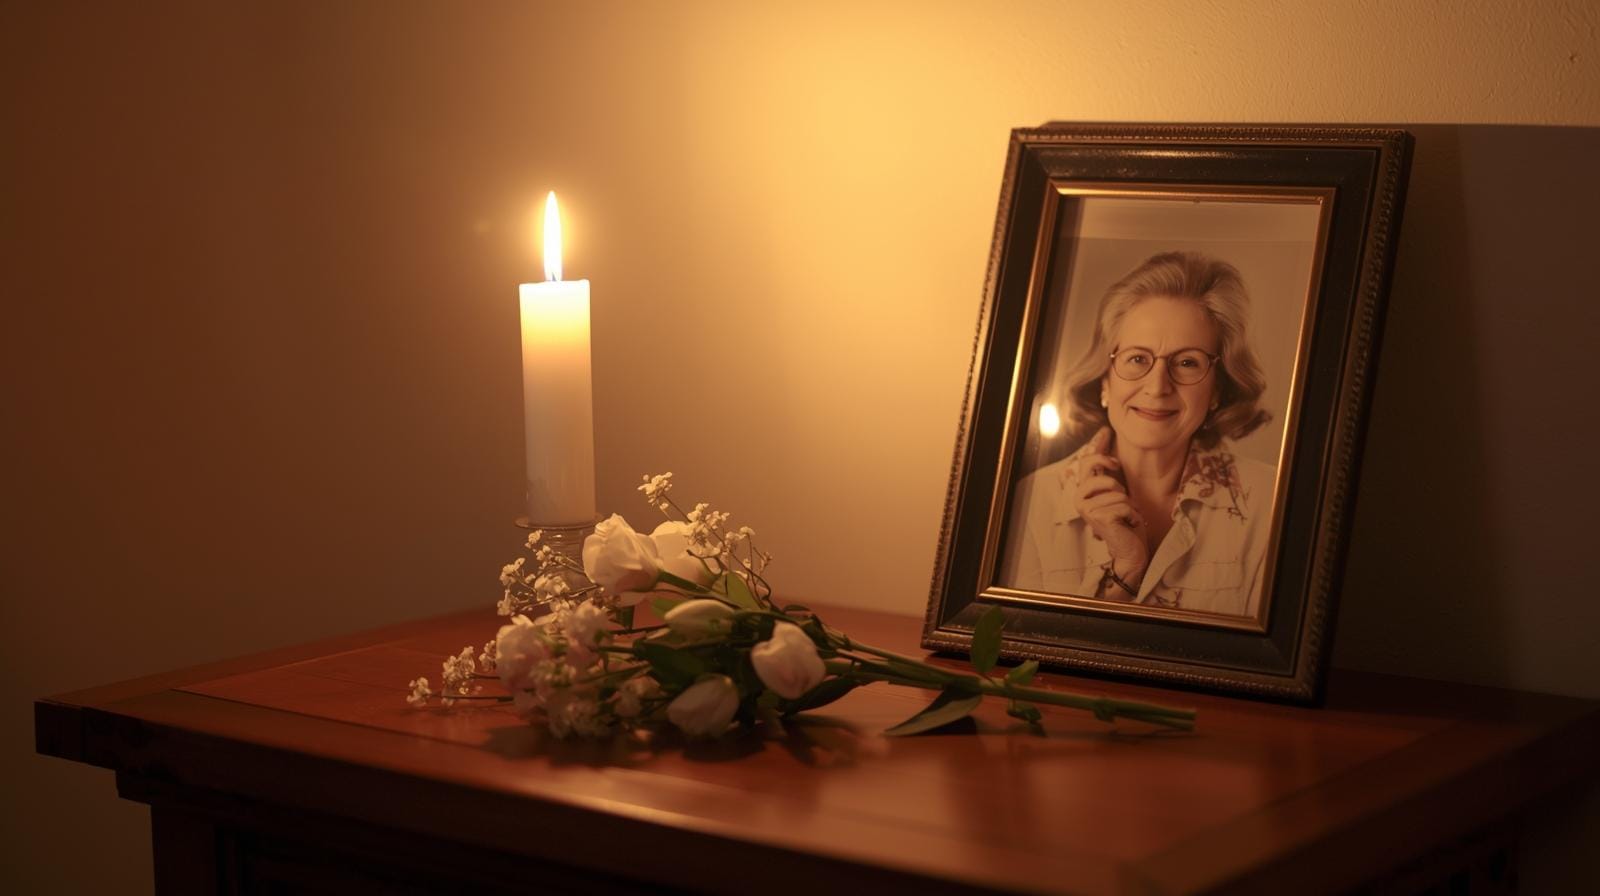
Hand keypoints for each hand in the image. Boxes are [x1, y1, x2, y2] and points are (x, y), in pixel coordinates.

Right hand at [1074, 427, 1148, 586]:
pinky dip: (1133, 515)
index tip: (1105, 431)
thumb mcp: (1120, 495)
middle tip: (1120, 479)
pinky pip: (1124, 504)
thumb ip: (1112, 477)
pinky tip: (1129, 524)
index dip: (1097, 444)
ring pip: (1117, 489)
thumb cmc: (1126, 523)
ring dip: (1129, 504)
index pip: (1088, 462)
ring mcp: (1087, 508)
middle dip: (1110, 469)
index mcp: (1086, 491)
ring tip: (1127, 516)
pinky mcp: (1098, 517)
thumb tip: (1112, 454)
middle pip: (1092, 465)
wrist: (1130, 550)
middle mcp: (1081, 498)